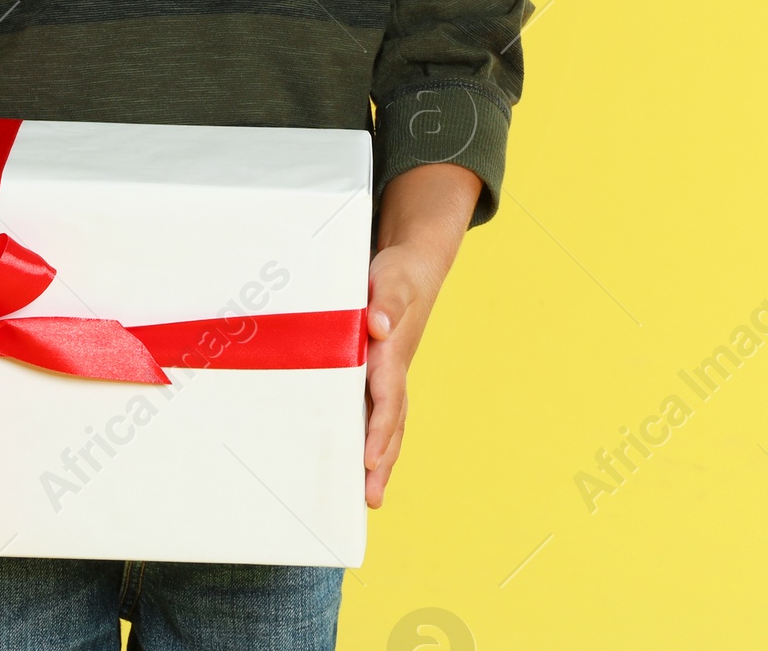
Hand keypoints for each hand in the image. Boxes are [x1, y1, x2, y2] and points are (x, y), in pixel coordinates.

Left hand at [363, 162, 480, 505]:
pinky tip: (353, 460)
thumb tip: (378, 326)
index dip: (379, 429)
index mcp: (392, 355)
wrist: (413, 268)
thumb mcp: (392, 279)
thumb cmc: (399, 275)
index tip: (371, 459)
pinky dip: (367, 437)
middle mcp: (391, 372)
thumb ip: (386, 300)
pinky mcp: (376, 373)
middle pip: (390, 424)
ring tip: (368, 496)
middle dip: (382, 462)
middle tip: (371, 499)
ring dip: (377, 458)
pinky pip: (371, 410)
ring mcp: (386, 376)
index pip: (387, 399)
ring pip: (384, 423)